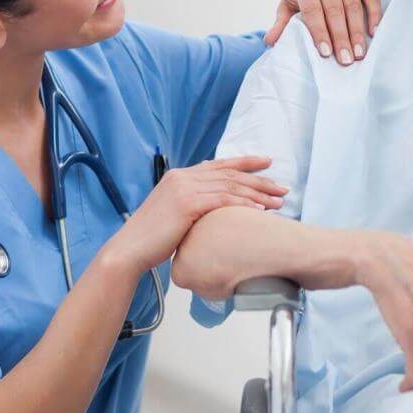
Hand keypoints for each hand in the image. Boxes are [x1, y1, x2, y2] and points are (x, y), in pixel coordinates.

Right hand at [106, 156, 288, 273]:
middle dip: (259, 180)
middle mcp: (182, 177)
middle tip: (282, 187)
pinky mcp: (187, 203)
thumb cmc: (151, 238)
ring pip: (230, 186)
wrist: (130, 249)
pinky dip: (244, 204)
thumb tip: (213, 208)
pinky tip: (260, 210)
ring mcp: (184, 188)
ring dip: (257, 193)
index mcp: (179, 176)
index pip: (219, 164)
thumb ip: (191, 203)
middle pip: (229, 173)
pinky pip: (223, 200)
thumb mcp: (172, 213)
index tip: (266, 164)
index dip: (246, 163)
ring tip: (278, 201)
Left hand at [267, 0, 381, 65]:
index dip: (319, 33)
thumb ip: (282, 24)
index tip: (326, 53)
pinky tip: (374, 33)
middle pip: (335, 12)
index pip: (313, 12)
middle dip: (341, 38)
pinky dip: (374, 14)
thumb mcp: (289, 6)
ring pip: (354, 7)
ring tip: (359, 54)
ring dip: (357, 32)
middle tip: (345, 60)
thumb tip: (269, 42)